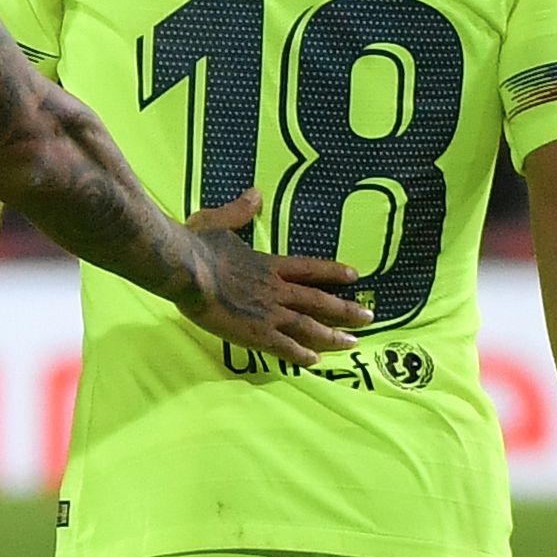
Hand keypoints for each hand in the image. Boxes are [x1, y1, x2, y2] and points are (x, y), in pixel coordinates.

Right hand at [167, 192, 367, 361]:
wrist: (187, 270)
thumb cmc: (198, 246)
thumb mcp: (218, 222)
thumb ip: (239, 212)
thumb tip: (255, 194)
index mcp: (267, 265)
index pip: (308, 269)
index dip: (332, 272)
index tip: (354, 276)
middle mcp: (275, 290)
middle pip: (318, 300)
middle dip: (345, 309)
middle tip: (369, 317)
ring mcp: (268, 313)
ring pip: (308, 326)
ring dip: (333, 335)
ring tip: (353, 342)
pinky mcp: (255, 333)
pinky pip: (284, 347)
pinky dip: (300, 355)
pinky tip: (315, 362)